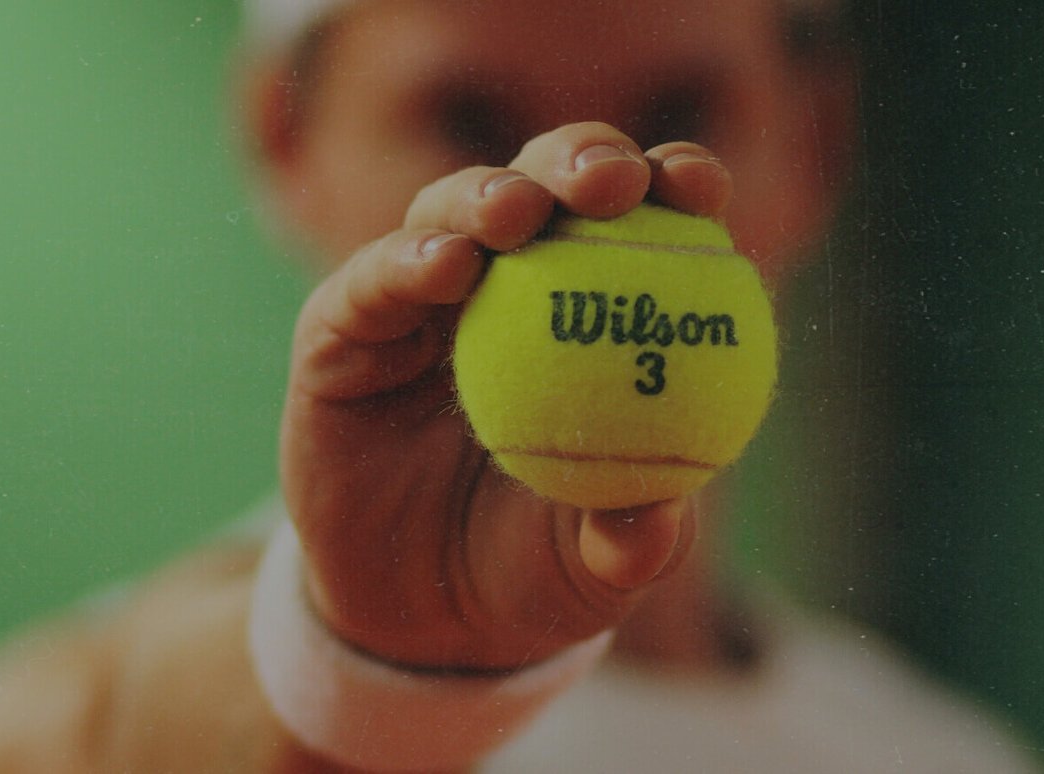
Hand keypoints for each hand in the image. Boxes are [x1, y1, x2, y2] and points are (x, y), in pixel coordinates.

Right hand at [280, 122, 733, 670]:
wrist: (421, 621)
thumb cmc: (531, 568)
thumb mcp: (592, 568)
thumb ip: (630, 539)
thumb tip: (663, 518)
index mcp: (595, 309)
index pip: (645, 222)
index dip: (675, 184)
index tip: (702, 191)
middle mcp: (509, 282)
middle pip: (549, 184)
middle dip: (583, 158)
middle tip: (612, 181)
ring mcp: (420, 300)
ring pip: (452, 211)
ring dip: (488, 196)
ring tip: (519, 215)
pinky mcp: (341, 332)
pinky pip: (368, 284)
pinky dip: (404, 263)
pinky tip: (446, 267)